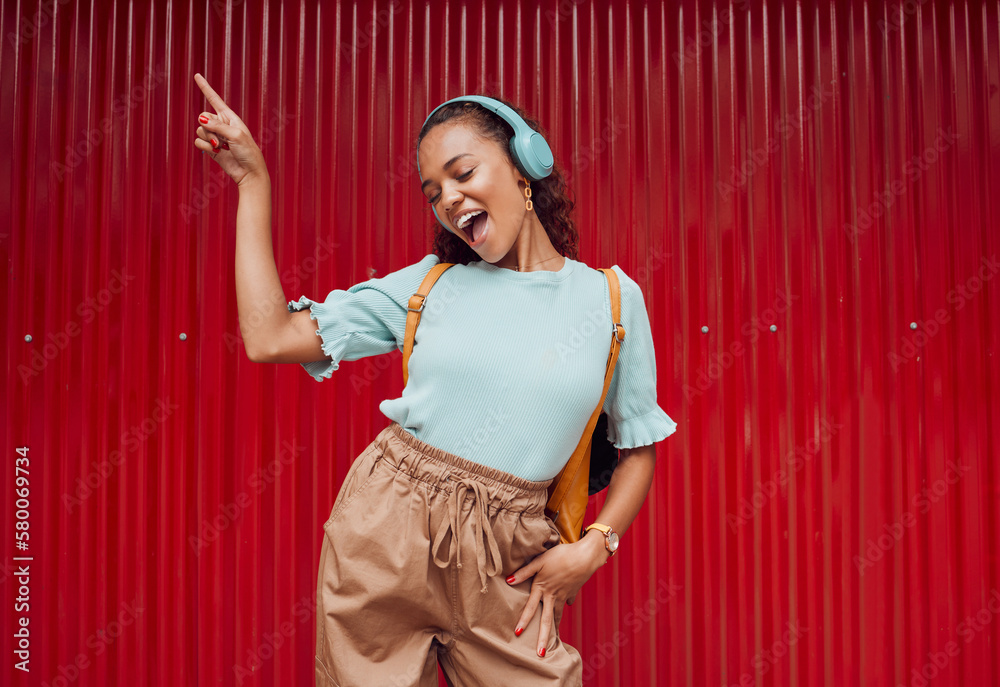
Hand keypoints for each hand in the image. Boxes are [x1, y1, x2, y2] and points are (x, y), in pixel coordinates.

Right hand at [193, 73, 267, 187]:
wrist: (248, 172)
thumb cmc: (248, 152)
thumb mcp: (235, 135)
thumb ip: (217, 125)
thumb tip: (201, 119)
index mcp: (230, 117)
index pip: (215, 99)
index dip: (205, 87)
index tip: (197, 75)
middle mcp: (221, 125)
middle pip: (203, 116)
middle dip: (209, 127)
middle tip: (222, 140)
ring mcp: (215, 136)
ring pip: (199, 129)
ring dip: (209, 139)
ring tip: (222, 148)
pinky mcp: (210, 148)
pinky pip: (198, 142)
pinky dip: (205, 147)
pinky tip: (217, 153)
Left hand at [506, 533, 607, 656]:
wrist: (586, 557)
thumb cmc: (561, 556)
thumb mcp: (540, 560)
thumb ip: (525, 572)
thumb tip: (508, 581)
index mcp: (543, 588)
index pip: (530, 608)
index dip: (524, 620)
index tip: (518, 633)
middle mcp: (553, 596)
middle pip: (547, 620)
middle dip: (543, 637)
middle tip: (540, 653)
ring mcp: (564, 595)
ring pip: (558, 614)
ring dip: (554, 627)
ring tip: (552, 639)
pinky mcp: (573, 591)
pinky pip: (567, 602)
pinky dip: (566, 606)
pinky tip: (567, 606)